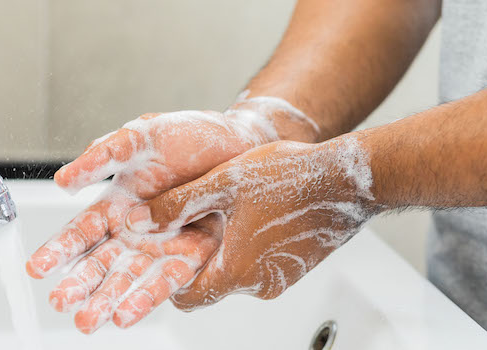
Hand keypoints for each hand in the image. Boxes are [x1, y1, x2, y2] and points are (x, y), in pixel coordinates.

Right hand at [25, 95, 320, 332]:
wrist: (240, 141)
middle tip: (59, 302)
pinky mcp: (192, 255)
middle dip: (78, 284)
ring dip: (107, 300)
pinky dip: (147, 298)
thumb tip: (62, 180)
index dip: (58, 250)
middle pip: (100, 263)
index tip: (36, 268)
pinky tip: (127, 316)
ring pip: (128, 279)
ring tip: (88, 321)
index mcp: (117, 203)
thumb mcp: (139, 137)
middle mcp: (135, 231)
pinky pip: (167, 280)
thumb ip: (102, 156)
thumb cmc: (188, 136)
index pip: (81, 232)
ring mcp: (162, 246)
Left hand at [124, 135, 380, 308]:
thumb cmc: (290, 177)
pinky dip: (252, 247)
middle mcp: (260, 284)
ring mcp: (282, 279)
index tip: (163, 256)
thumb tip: (137, 220)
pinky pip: (263, 265)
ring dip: (228, 249)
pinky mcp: (297, 269)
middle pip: (212, 283)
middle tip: (196, 224)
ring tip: (230, 213)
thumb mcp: (221, 183)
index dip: (169, 277)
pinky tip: (256, 215)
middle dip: (199, 258)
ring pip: (238, 272)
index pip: (186, 297)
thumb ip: (176, 205)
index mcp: (236, 272)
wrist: (349, 179)